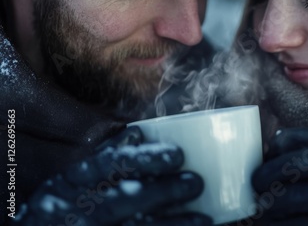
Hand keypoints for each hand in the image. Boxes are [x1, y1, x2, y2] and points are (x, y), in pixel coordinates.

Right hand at [13, 126, 210, 225]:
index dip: (145, 158)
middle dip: (163, 192)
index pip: (109, 166)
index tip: (178, 155)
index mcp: (70, 184)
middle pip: (123, 200)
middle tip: (196, 183)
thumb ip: (105, 157)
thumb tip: (139, 133)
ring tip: (202, 219)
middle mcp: (76, 210)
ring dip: (169, 225)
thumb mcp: (72, 181)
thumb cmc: (62, 209)